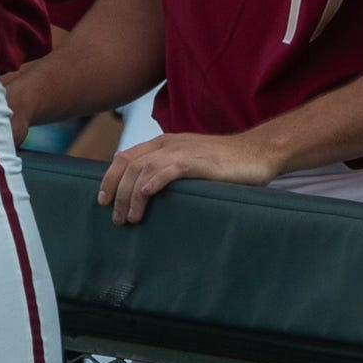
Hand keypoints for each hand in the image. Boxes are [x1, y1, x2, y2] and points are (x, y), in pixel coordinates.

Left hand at [98, 131, 280, 224]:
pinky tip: (145, 196)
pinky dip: (153, 182)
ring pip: (143, 170)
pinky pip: (168, 169)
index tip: (103, 201)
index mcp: (164, 144)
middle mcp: (168, 144)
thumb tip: (148, 195)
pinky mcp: (198, 161)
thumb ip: (170, 171)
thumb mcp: (191, 164)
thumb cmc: (226, 164)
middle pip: (128, 166)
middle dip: (117, 194)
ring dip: (131, 196)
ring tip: (130, 218)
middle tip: (116, 219)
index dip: (109, 179)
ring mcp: (183, 151)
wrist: (258, 152)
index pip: (125, 158)